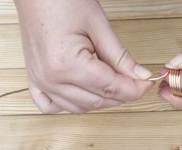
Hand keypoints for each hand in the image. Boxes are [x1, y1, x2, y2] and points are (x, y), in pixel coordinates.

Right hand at [14, 0, 151, 112]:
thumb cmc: (62, 0)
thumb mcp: (98, 26)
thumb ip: (120, 57)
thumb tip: (140, 76)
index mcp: (66, 64)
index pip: (109, 88)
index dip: (133, 89)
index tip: (146, 85)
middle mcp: (51, 79)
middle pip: (97, 101)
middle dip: (121, 95)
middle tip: (135, 83)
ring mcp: (41, 82)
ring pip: (80, 108)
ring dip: (101, 101)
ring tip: (113, 85)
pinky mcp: (35, 81)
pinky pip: (51, 107)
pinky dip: (71, 105)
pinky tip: (82, 95)